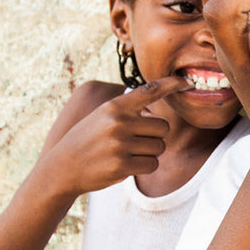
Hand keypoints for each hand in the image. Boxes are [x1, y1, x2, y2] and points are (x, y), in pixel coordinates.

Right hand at [44, 76, 191, 196]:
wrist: (63, 167)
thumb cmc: (89, 139)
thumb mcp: (102, 115)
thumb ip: (128, 109)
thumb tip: (160, 98)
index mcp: (115, 106)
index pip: (150, 91)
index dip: (171, 85)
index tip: (186, 82)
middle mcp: (119, 122)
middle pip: (163, 127)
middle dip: (155, 136)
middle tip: (136, 141)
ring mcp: (120, 144)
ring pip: (160, 147)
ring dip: (149, 152)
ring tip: (127, 153)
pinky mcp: (122, 165)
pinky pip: (152, 164)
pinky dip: (144, 166)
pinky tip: (126, 164)